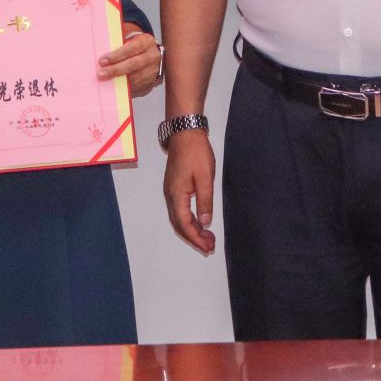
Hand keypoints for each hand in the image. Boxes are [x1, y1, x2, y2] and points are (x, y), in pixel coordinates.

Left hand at [99, 26, 162, 98]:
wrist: (151, 57)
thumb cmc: (135, 47)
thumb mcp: (130, 40)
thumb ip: (118, 44)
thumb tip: (100, 50)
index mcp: (146, 42)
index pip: (131, 48)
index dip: (116, 55)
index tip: (102, 61)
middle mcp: (152, 56)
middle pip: (133, 64)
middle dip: (116, 70)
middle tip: (101, 74)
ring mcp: (153, 71)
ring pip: (135, 78)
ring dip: (119, 81)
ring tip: (105, 82)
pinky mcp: (151, 83)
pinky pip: (137, 87)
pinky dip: (124, 88)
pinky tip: (114, 87)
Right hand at [162, 128, 216, 254]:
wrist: (185, 133)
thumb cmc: (195, 152)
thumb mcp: (205, 178)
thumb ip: (205, 201)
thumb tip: (205, 223)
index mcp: (176, 195)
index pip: (185, 224)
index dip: (196, 239)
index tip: (208, 247)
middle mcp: (170, 196)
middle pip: (179, 225)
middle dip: (194, 238)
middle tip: (209, 247)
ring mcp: (171, 191)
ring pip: (178, 218)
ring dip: (191, 230)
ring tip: (207, 238)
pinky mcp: (174, 187)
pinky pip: (180, 210)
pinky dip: (189, 220)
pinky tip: (199, 221)